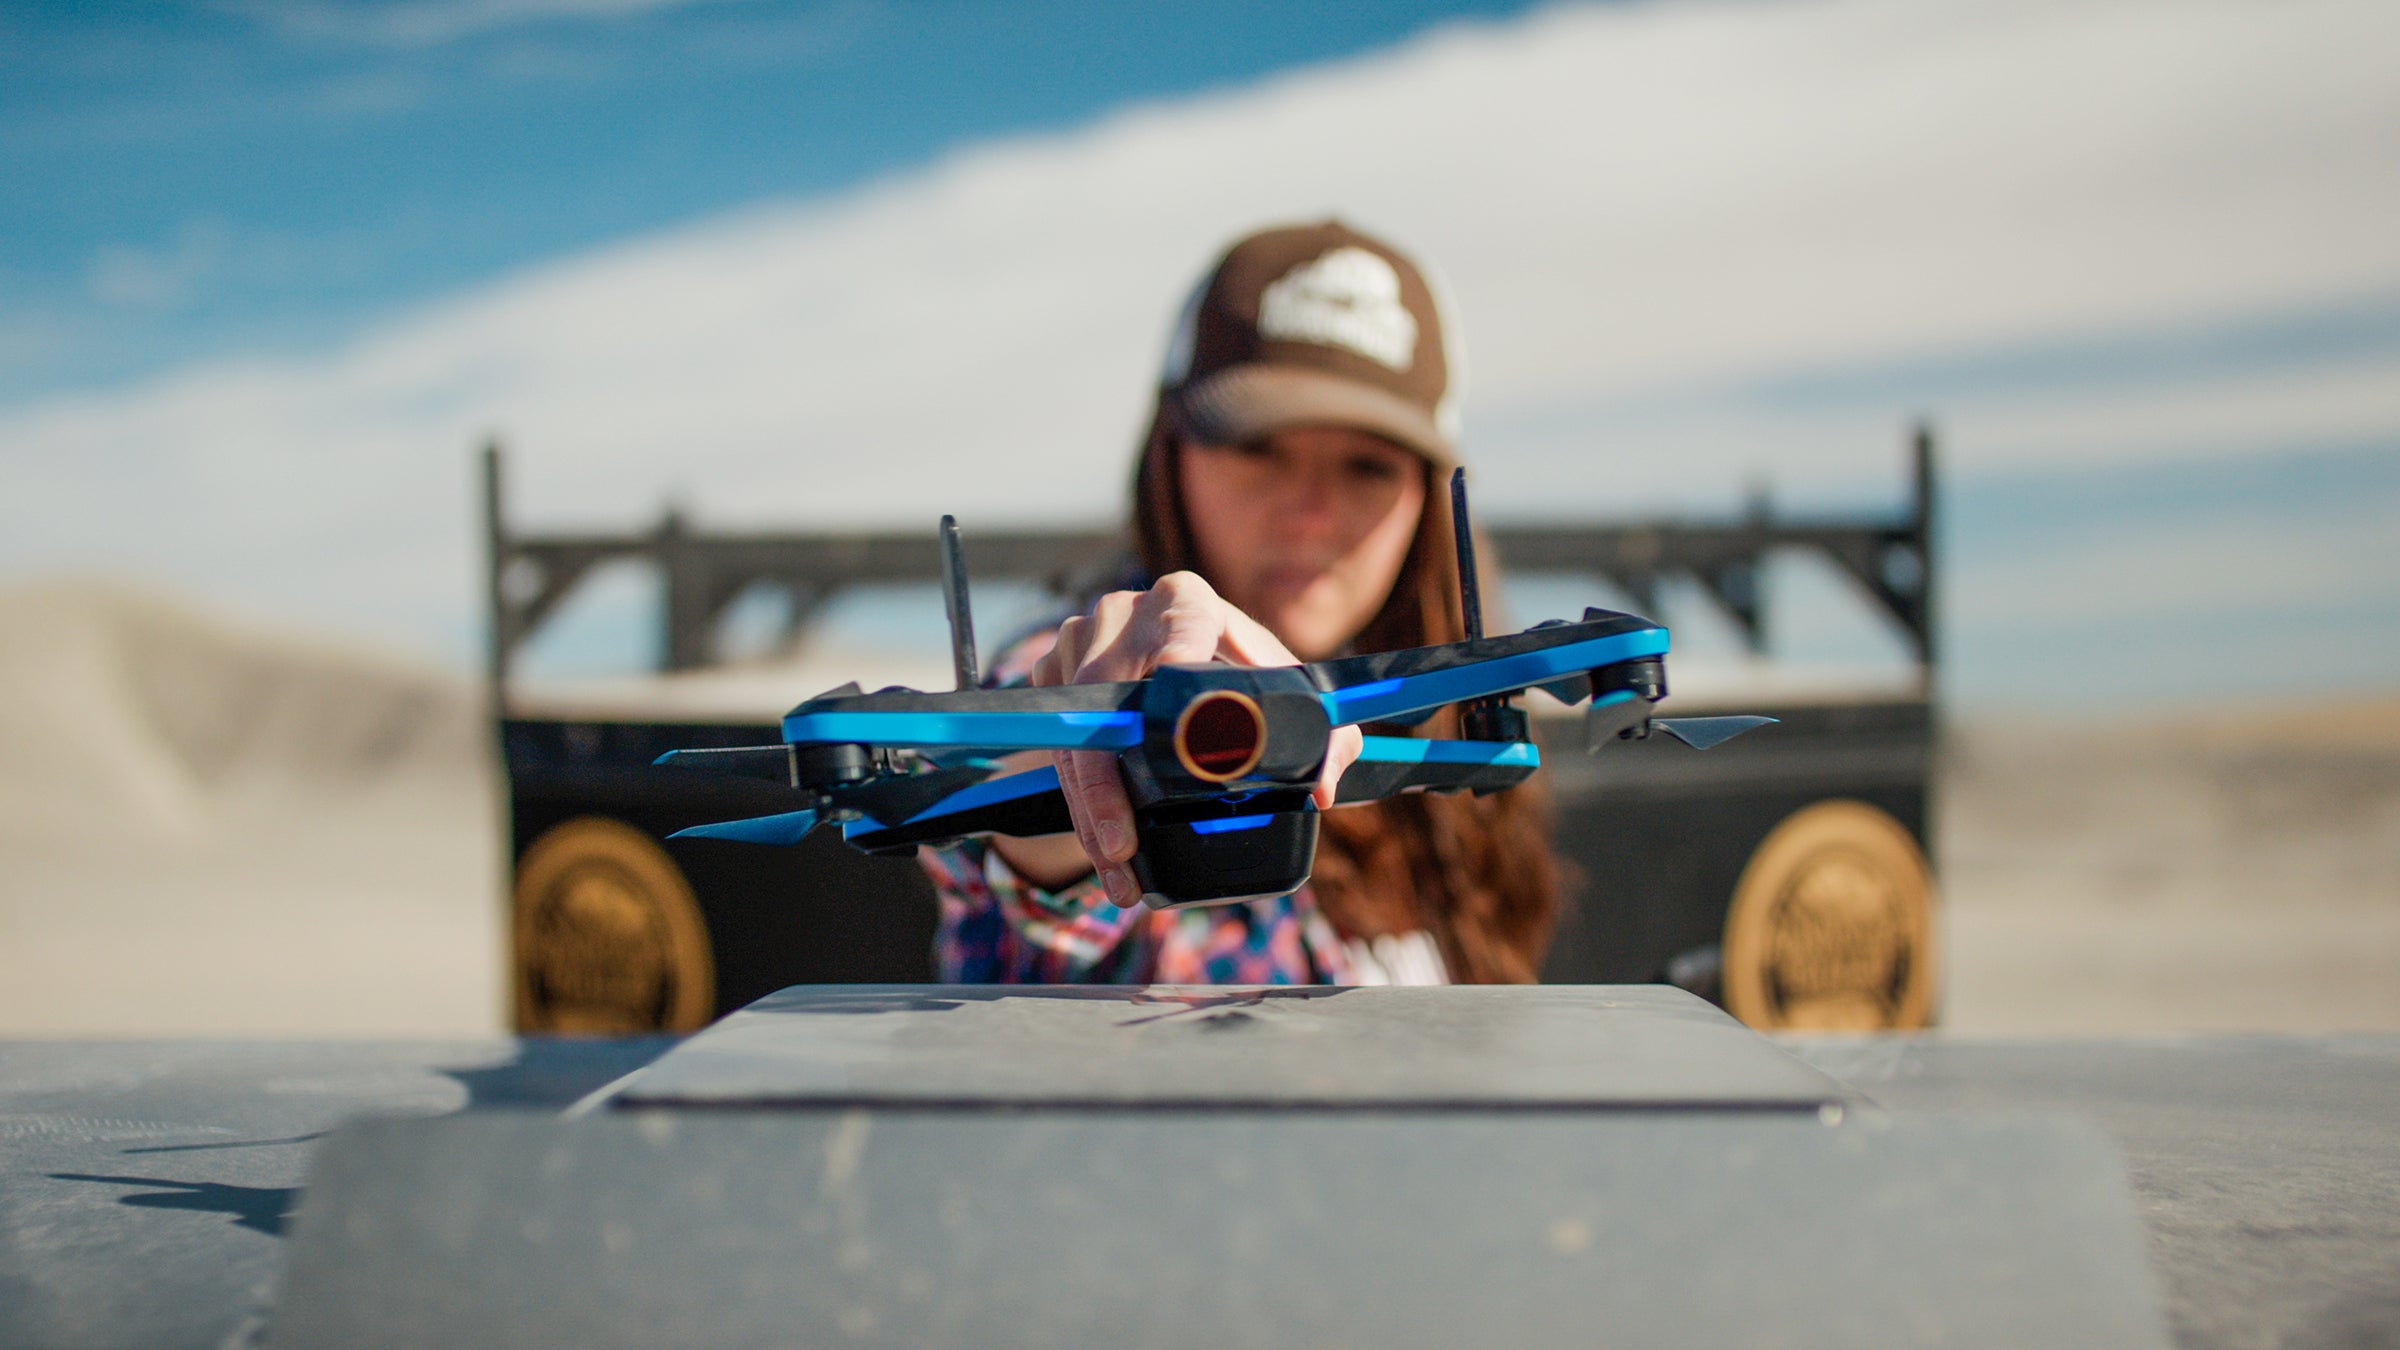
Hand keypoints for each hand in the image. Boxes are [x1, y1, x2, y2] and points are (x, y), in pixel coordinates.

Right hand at [1025, 571, 1361, 907]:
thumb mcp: (1292, 700)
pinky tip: (1102, 852)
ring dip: (1089, 809)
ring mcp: (1080, 642)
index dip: (1177, 672)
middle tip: (1124, 843)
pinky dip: (1077, 805)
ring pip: (1074, 733)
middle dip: (1107, 782)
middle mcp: (1124, 612)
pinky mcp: (1053, 677)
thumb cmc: (1243, 679)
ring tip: (1117, 870)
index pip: (1179, 627)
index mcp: (1186, 600)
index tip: (1181, 733)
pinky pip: (1056, 746)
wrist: (1183, 668)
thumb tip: (1324, 789)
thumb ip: (1331, 739)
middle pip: (1108, 697)